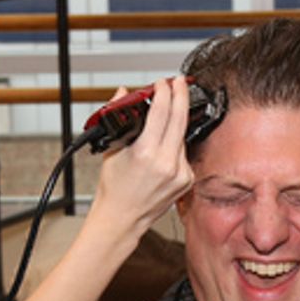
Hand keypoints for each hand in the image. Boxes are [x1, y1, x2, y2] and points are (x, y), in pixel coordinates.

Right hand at [89, 77, 194, 240]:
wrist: (122, 218)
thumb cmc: (114, 188)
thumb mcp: (112, 149)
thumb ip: (119, 117)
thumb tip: (123, 93)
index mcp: (146, 153)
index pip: (162, 111)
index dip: (165, 92)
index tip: (163, 82)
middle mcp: (167, 163)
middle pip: (180, 118)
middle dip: (180, 96)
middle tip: (180, 82)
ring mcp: (180, 173)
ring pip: (182, 135)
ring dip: (176, 121)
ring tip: (167, 113)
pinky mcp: (187, 180)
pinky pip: (184, 152)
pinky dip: (176, 143)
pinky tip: (166, 143)